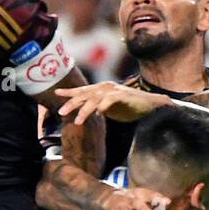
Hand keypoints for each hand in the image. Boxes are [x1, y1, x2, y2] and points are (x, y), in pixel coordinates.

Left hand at [55, 81, 172, 123]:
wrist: (152, 106)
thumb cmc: (131, 107)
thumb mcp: (110, 108)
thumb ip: (97, 108)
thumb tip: (83, 113)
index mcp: (102, 89)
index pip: (83, 90)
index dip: (70, 92)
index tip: (56, 93)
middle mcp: (107, 87)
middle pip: (85, 94)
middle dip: (72, 102)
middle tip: (62, 112)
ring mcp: (115, 90)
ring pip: (95, 99)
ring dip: (85, 110)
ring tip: (78, 121)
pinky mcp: (125, 95)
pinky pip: (110, 100)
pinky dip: (103, 106)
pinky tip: (99, 114)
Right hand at [104, 186, 175, 209]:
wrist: (111, 196)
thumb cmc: (135, 200)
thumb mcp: (145, 201)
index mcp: (139, 194)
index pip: (149, 195)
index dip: (157, 198)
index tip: (167, 202)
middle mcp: (129, 199)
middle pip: (136, 203)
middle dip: (142, 208)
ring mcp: (120, 207)